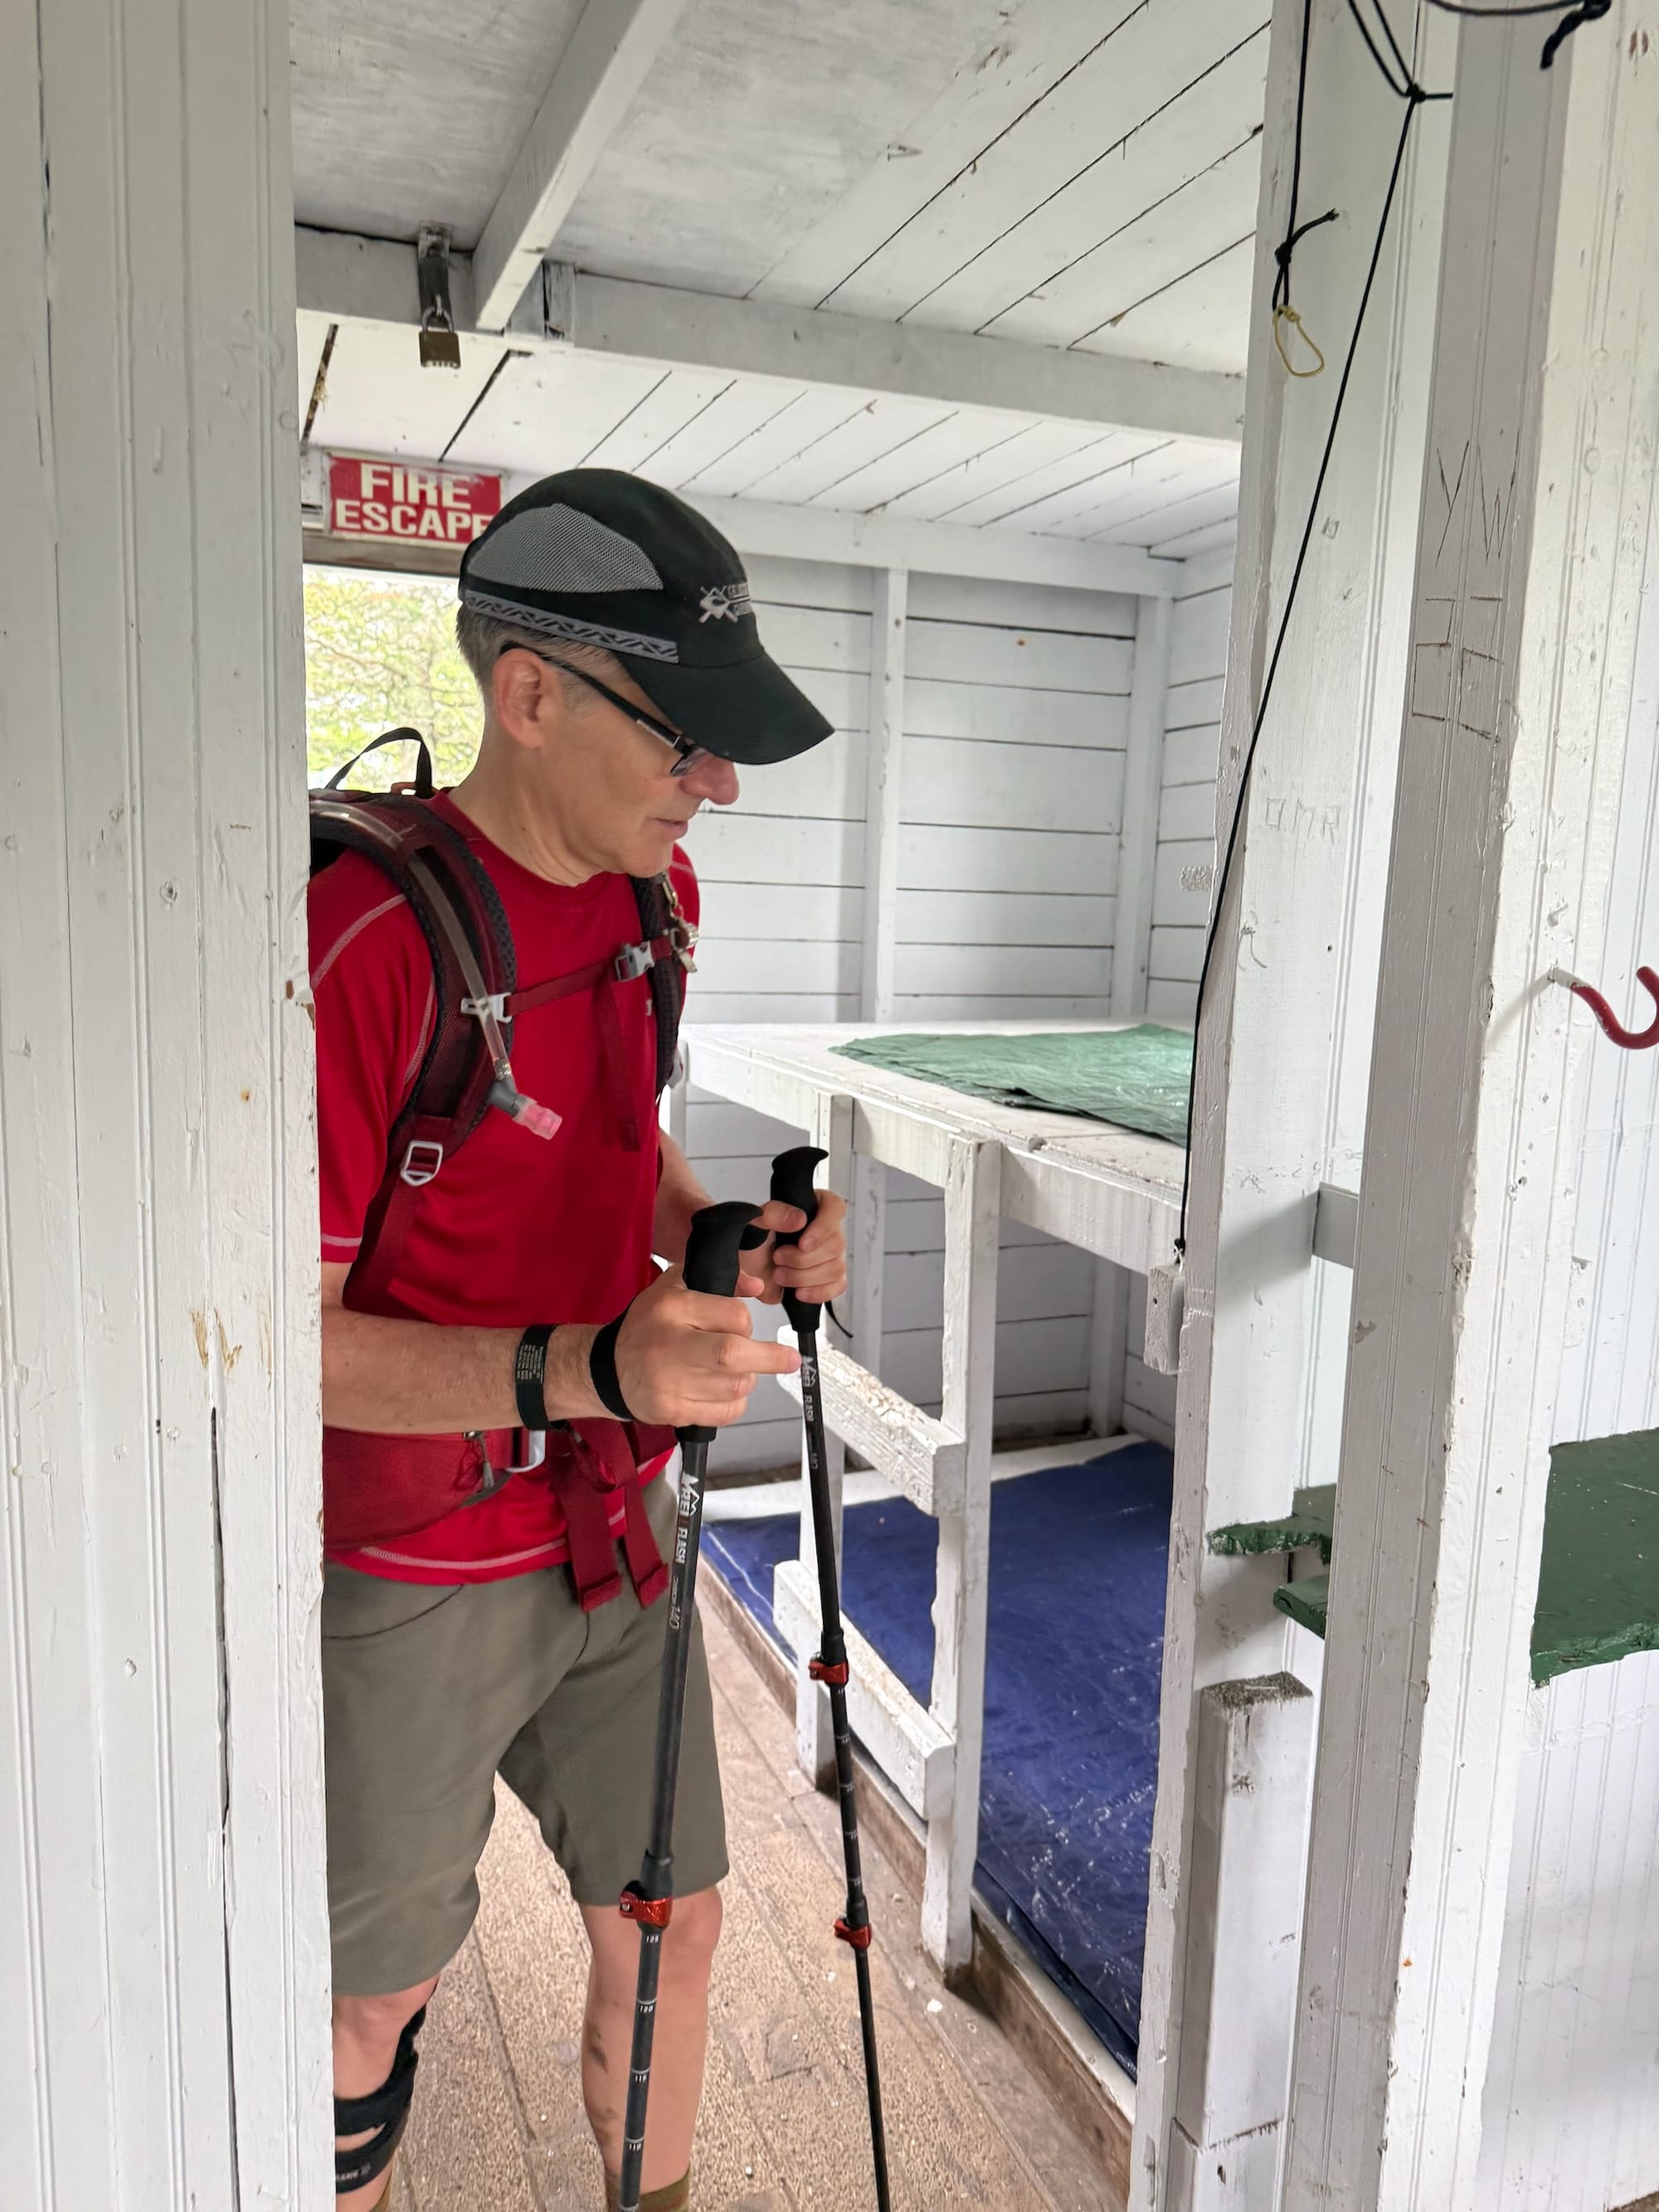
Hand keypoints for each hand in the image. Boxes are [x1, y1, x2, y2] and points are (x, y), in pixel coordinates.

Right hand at [612, 1263, 799, 1429]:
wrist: (608, 1370)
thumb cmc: (648, 1326)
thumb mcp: (674, 1288)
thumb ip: (719, 1281)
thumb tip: (757, 1286)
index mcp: (671, 1308)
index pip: (733, 1316)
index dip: (747, 1323)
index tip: (743, 1326)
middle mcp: (669, 1345)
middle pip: (733, 1355)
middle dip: (770, 1358)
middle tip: (790, 1359)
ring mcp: (669, 1383)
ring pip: (735, 1386)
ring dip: (748, 1378)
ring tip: (738, 1370)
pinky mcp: (672, 1411)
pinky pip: (723, 1412)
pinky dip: (735, 1403)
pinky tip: (725, 1391)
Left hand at [739, 1190, 848, 1310]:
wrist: (746, 1268)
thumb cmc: (753, 1239)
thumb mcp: (756, 1219)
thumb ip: (775, 1213)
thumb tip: (799, 1219)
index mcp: (814, 1207)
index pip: (835, 1208)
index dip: (822, 1228)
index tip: (802, 1243)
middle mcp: (826, 1231)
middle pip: (836, 1245)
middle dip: (803, 1259)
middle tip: (778, 1258)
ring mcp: (830, 1256)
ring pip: (836, 1268)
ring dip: (804, 1277)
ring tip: (780, 1274)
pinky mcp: (828, 1279)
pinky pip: (837, 1287)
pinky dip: (817, 1292)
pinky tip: (798, 1291)